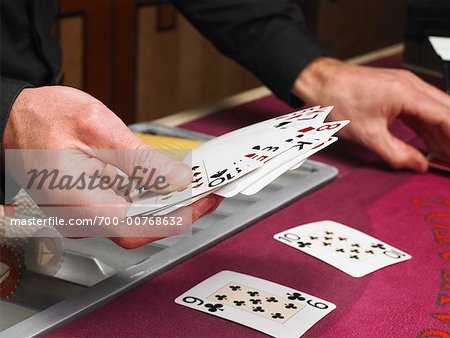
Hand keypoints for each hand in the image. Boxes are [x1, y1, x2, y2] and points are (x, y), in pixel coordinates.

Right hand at [4, 86, 220, 247]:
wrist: (14, 117)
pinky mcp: (89, 204)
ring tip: (191, 184)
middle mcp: (81, 217)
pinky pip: (125, 208)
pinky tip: (163, 181)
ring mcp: (84, 213)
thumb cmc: (43, 118)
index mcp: (80, 203)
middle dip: (179, 209)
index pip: (139, 229)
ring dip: (167, 203)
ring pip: (136, 219)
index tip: (203, 201)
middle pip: (141, 227)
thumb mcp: (97, 128)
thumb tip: (175, 178)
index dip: (177, 219)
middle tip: (206, 190)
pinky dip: (149, 196)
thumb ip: (138, 158)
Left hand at [293, 57, 449, 171]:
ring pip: (434, 110)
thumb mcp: (368, 135)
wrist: (321, 82)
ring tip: (444, 154)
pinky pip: (419, 108)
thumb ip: (396, 153)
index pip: (446, 117)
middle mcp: (411, 85)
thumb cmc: (338, 99)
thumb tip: (417, 164)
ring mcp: (404, 85)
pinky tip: (429, 140)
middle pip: (445, 112)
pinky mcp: (396, 89)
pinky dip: (426, 125)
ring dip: (441, 132)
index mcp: (408, 94)